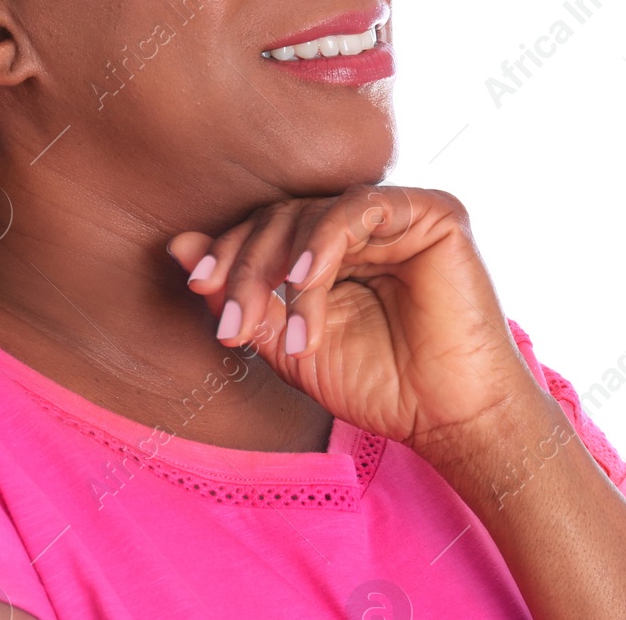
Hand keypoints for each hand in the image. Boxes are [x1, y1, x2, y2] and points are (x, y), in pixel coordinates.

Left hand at [166, 185, 542, 453]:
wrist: (448, 418)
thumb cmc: (377, 385)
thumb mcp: (288, 345)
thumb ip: (240, 298)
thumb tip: (178, 248)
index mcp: (329, 250)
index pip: (264, 230)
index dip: (227, 253)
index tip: (199, 286)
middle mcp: (361, 224)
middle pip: (280, 218)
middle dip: (246, 267)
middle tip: (232, 321)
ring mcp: (396, 214)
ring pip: (313, 213)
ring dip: (282, 266)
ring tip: (279, 322)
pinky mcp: (432, 212)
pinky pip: (360, 208)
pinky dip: (324, 242)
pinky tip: (305, 282)